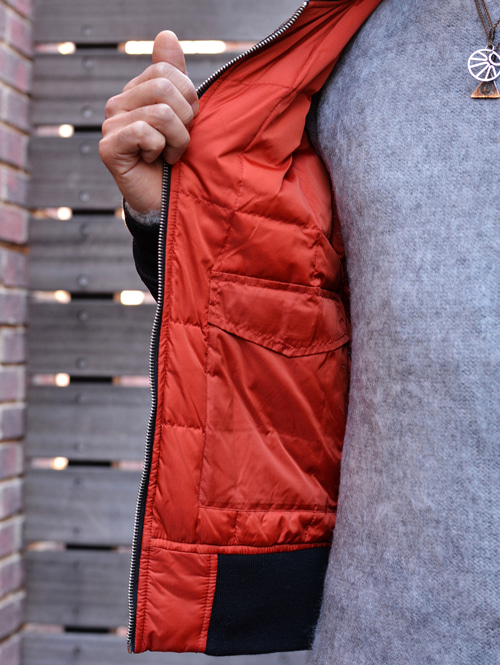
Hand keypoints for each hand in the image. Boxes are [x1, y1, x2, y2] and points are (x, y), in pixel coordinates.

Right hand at [99, 31, 198, 213]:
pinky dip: (160, 150)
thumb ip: (175, 75)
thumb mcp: (183, 114)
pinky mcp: (108, 148)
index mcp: (136, 92)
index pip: (166, 71)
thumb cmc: (176, 159)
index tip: (188, 122)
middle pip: (163, 87)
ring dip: (177, 140)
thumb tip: (166, 34)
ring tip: (169, 155)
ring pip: (160, 113)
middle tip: (180, 142)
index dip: (188, 97)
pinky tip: (153, 162)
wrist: (165, 201)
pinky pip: (145, 133)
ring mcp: (110, 125)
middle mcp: (118, 104)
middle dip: (185, 119)